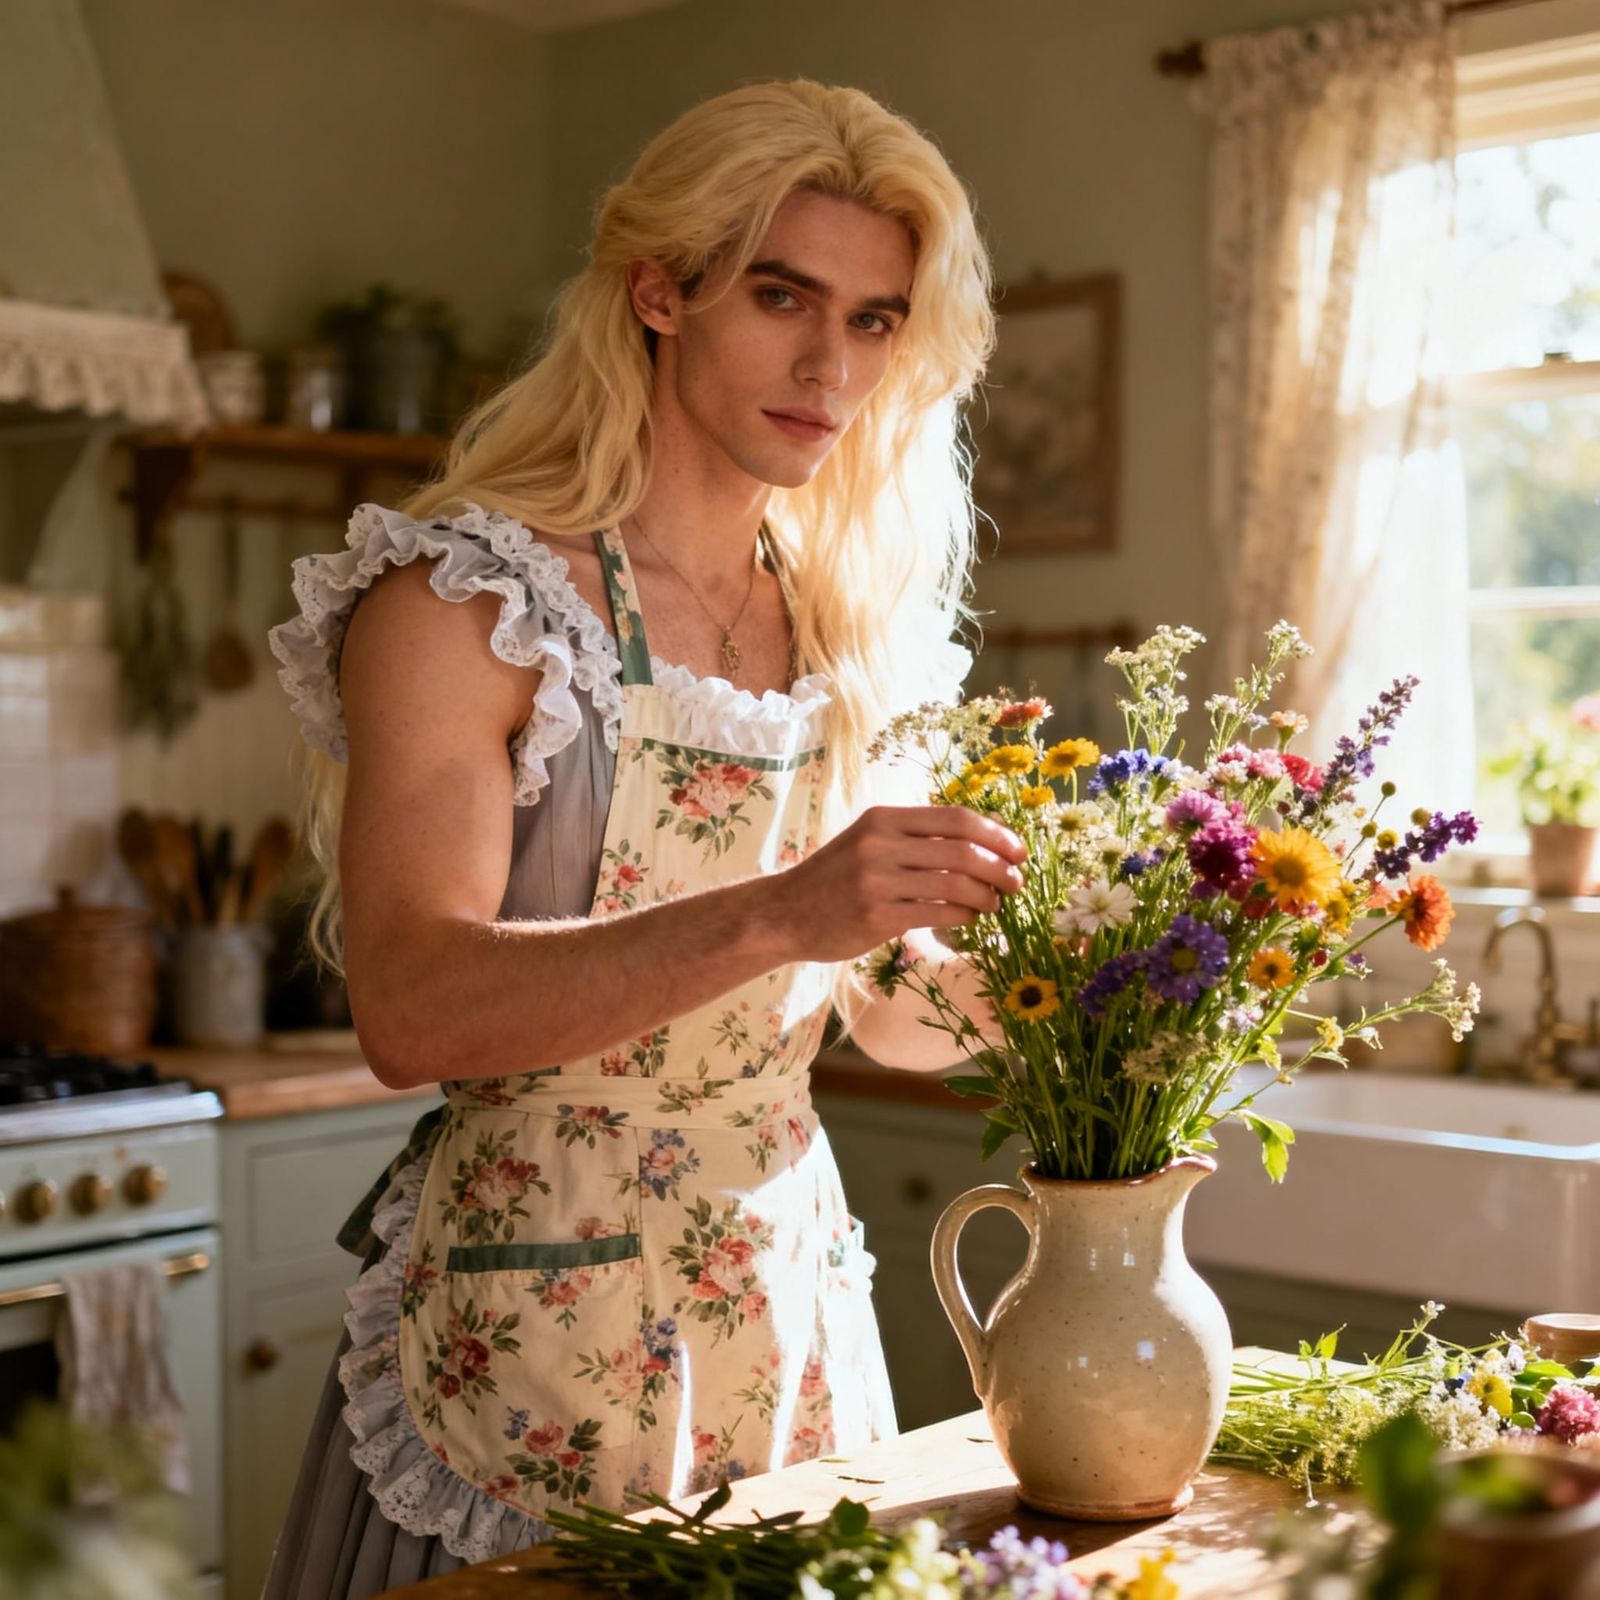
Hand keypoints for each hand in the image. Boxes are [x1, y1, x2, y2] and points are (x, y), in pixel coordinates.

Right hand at [773, 805, 1027, 963]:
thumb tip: (983, 839)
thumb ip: (916, 837)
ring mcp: (878, 881)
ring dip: (987, 896)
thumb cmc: (836, 877)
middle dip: (1000, 868)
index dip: (996, 835)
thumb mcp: (870, 841)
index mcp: (885, 819)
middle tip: (1016, 882)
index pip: (957, 818)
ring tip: (996, 904)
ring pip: (955, 884)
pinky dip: (965, 916)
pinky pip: (938, 914)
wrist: (785, 912)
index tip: (1018, 851)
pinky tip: (970, 919)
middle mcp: (881, 844)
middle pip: (963, 851)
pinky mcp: (877, 917)